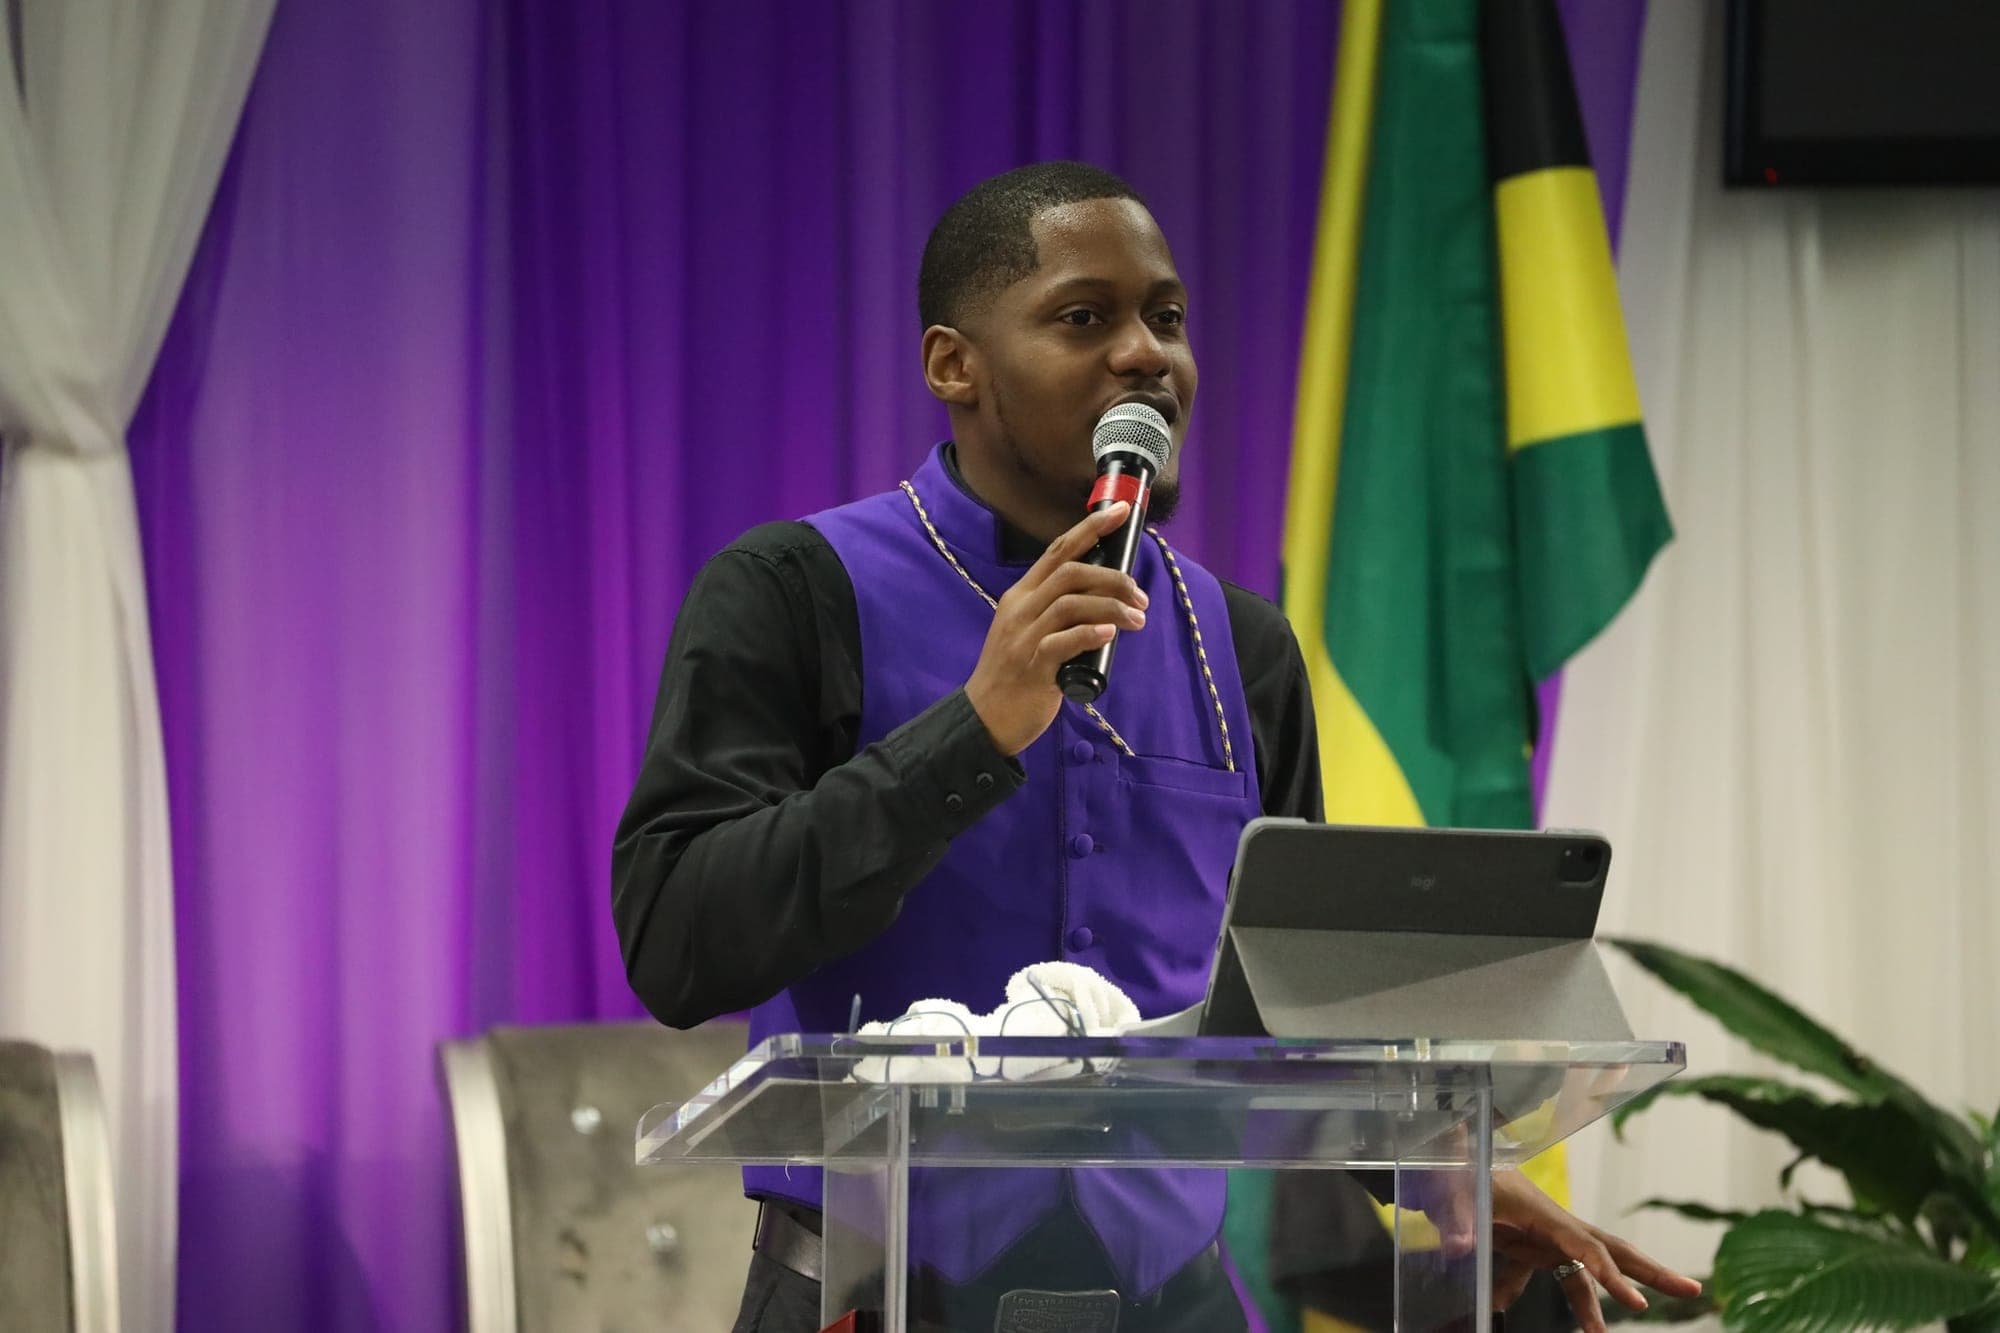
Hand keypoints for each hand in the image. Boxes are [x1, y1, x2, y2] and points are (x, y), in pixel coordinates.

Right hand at [964, 502, 1148, 755]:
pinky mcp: (1033, 666)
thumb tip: (1104, 599)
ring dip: (1112, 606)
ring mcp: (1024, 637)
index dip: (1091, 528)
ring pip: (1071, 603)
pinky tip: (1110, 633)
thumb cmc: (1014, 674)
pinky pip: (1064, 641)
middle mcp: (1020, 609)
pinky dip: (1091, 633)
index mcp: (1021, 595)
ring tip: (1137, 620)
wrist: (984, 717)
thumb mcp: (1028, 630)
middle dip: (1113, 577)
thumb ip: (1056, 611)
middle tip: (1140, 597)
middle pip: (1070, 573)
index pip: (1058, 551)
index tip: (1121, 513)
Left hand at [1433, 1171, 1701, 1332]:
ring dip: (1616, 1293)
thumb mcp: (1454, 1195)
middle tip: (1693, 1288)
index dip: (1612, 1276)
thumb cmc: (1458, 1174)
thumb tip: (1463, 1246)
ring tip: (1628, 1325)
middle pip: (1612, 1249)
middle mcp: (1556, 1225)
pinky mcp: (1537, 1247)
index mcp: (1543, 1212)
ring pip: (1594, 1267)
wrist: (1451, 1165)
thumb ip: (1460, 1221)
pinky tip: (1545, 1318)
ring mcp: (1550, 1238)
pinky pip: (1560, 1279)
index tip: (1637, 1302)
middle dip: (1652, 1270)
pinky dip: (1566, 1302)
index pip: (1588, 1247)